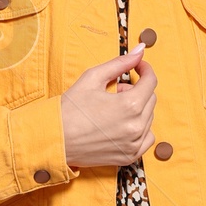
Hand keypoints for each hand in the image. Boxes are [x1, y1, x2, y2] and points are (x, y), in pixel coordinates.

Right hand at [60, 49, 157, 168]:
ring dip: (138, 109)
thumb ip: (120, 63)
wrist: (54, 140)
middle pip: (150, 99)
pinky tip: (121, 124)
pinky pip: (147, 138)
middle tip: (115, 90)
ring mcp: (134, 144)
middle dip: (137, 90)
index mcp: (130, 105)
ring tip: (114, 108)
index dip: (145, 70)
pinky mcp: (129, 156)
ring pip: (149, 118)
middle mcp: (136, 126)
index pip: (151, 81)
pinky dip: (140, 128)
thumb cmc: (69, 108)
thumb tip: (140, 49)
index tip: (138, 67)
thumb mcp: (93, 78)